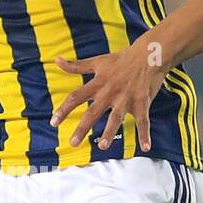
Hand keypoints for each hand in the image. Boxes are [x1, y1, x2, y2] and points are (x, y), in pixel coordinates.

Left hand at [50, 39, 166, 151]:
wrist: (149, 54)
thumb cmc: (121, 59)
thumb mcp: (97, 61)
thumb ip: (76, 65)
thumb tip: (57, 60)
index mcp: (98, 83)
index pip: (76, 97)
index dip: (64, 109)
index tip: (53, 122)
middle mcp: (109, 92)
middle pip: (93, 112)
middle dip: (82, 128)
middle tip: (72, 143)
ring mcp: (126, 98)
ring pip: (116, 118)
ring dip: (109, 132)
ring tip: (102, 146)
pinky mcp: (142, 102)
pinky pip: (143, 121)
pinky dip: (145, 134)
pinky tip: (146, 148)